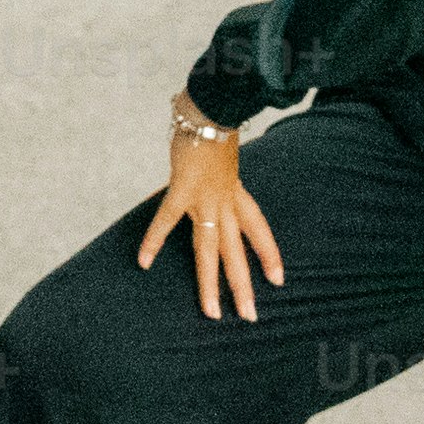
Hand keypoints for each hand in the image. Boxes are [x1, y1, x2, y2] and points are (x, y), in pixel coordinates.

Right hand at [133, 123, 286, 321]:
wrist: (211, 106)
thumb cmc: (213, 126)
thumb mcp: (223, 156)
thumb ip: (219, 171)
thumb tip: (212, 173)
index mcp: (236, 193)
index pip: (258, 229)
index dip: (269, 254)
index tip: (279, 280)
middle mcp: (225, 202)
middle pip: (236, 252)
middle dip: (243, 285)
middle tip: (251, 317)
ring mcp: (205, 199)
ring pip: (210, 250)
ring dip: (211, 283)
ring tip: (212, 313)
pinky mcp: (182, 191)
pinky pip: (167, 220)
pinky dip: (154, 241)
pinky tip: (143, 262)